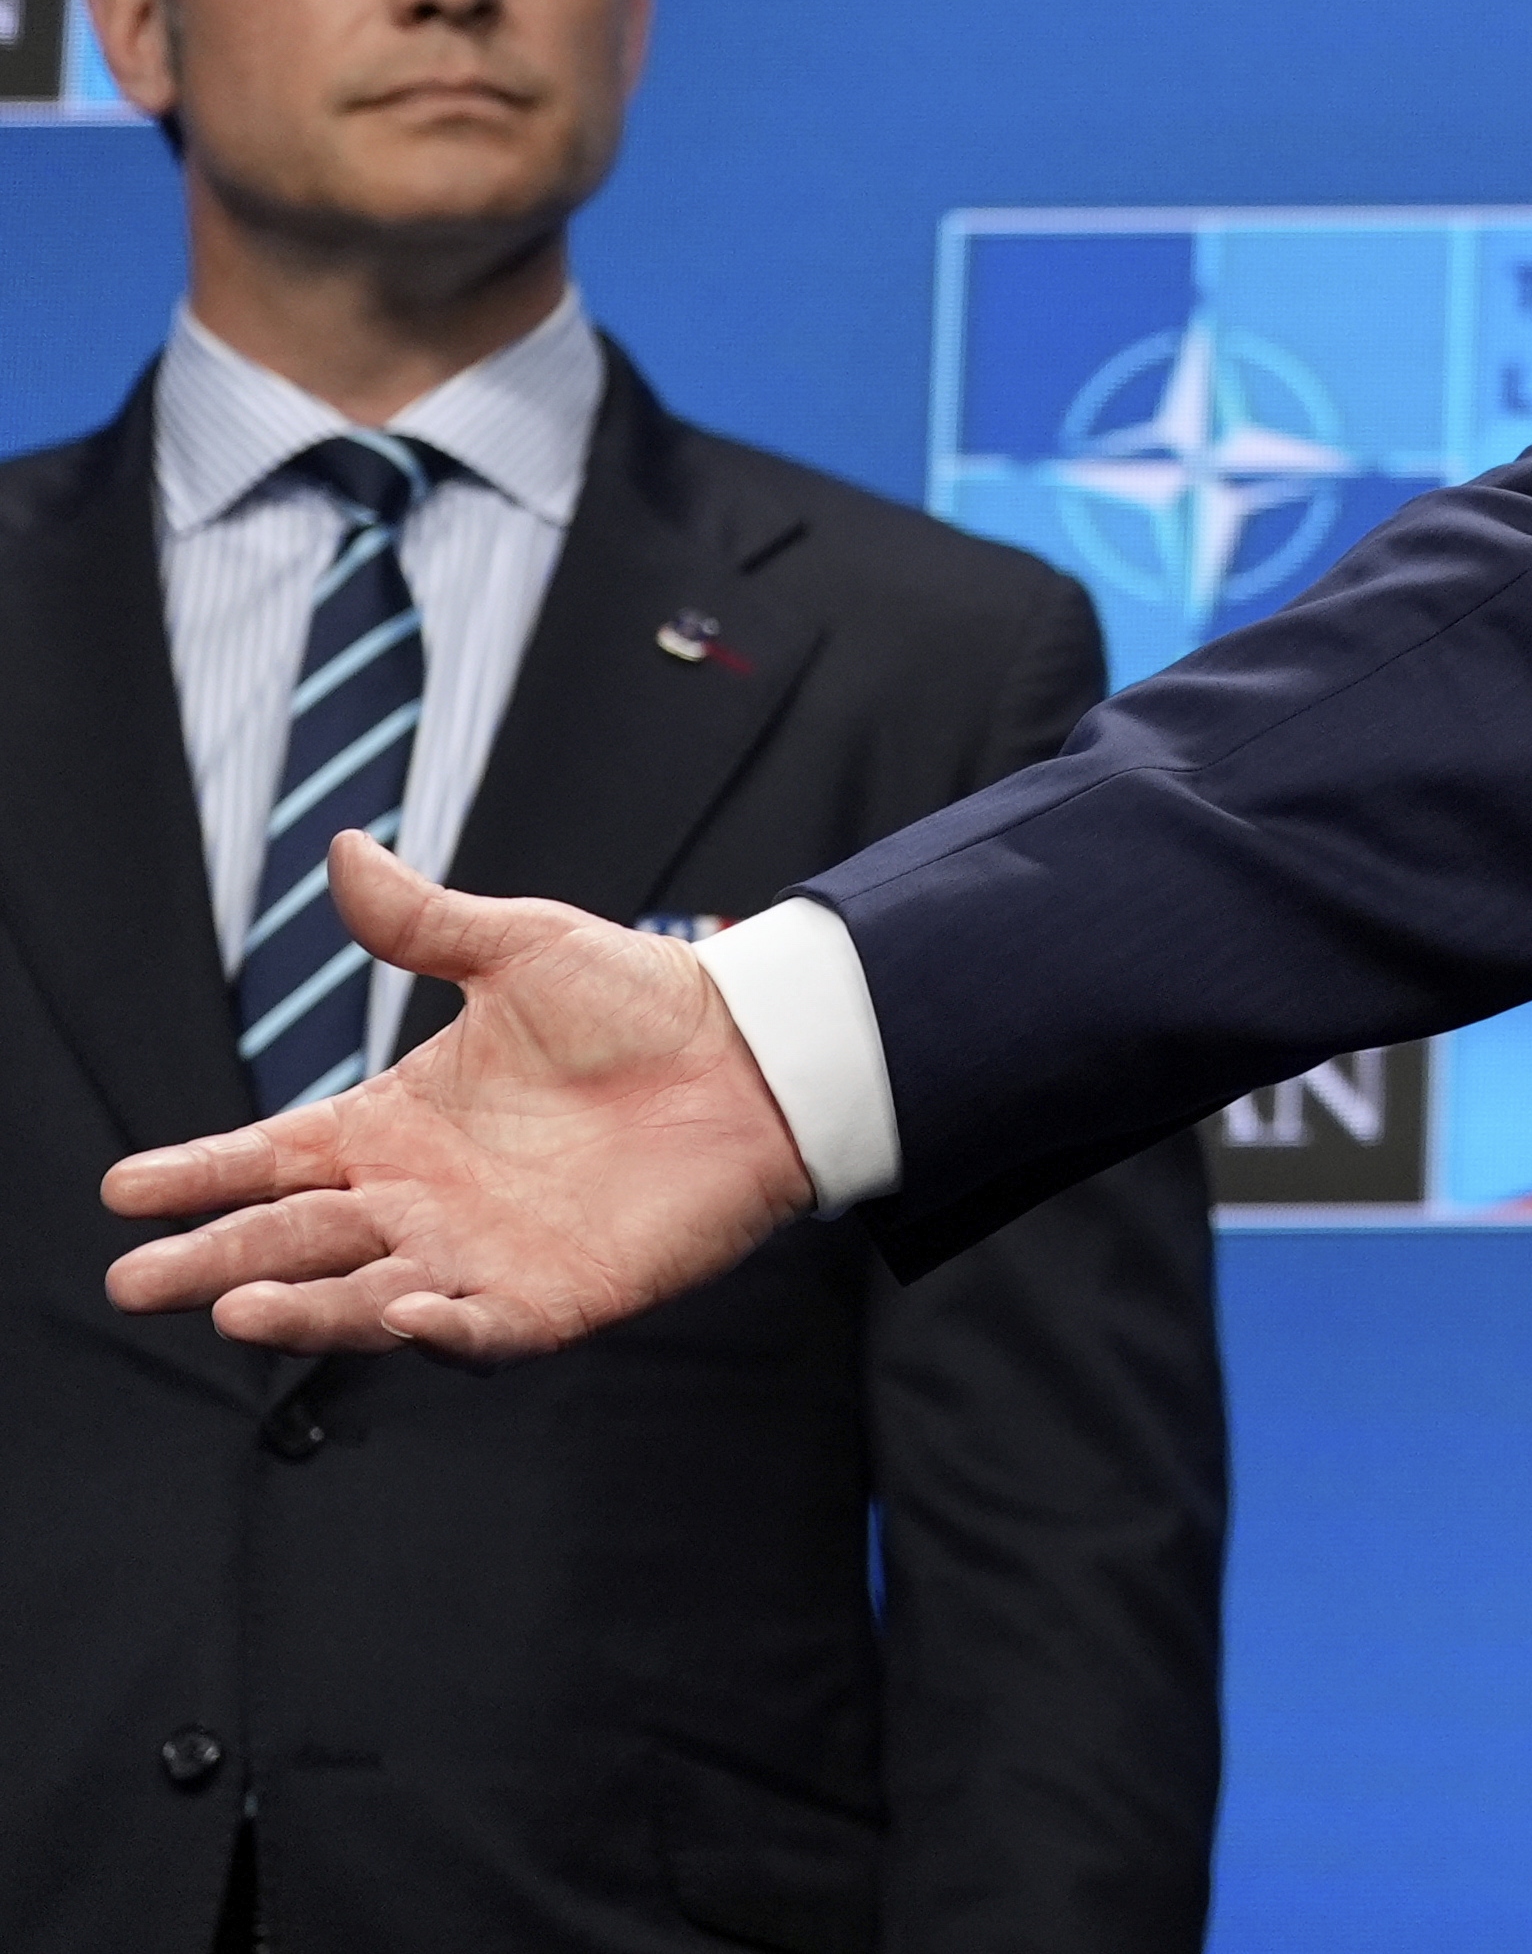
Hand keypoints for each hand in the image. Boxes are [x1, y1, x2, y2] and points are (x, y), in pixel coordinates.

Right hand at [102, 833, 812, 1361]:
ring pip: (364, 1295)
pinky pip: (483, 1329)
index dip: (201, 1173)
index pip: (274, 1156)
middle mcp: (422, 1199)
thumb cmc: (642, 1004)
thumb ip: (426, 923)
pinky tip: (403, 1313)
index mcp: (398, 1124)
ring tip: (233, 1309)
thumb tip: (346, 851)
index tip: (124, 1189)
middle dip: (213, 1259)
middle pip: (293, 1238)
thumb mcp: (522, 948)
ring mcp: (480, 1254)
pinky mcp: (552, 1296)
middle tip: (135, 1279)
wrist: (758, 1054)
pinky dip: (442, 1330)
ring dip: (302, 1308)